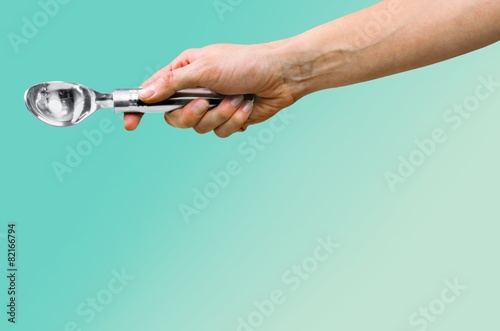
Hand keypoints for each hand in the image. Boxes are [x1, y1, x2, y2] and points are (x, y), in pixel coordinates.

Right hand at [124, 43, 297, 136]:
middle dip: (191, 114)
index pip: (153, 91)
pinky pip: (220, 131)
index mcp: (184, 70)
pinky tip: (246, 106)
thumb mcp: (205, 67)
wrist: (280, 77)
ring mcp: (210, 106)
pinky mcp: (226, 119)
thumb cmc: (245, 63)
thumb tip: (147, 94)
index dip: (139, 107)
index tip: (129, 123)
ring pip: (198, 127)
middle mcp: (194, 89)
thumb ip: (174, 82)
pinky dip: (234, 120)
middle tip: (204, 104)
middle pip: (174, 117)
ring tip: (236, 98)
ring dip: (220, 114)